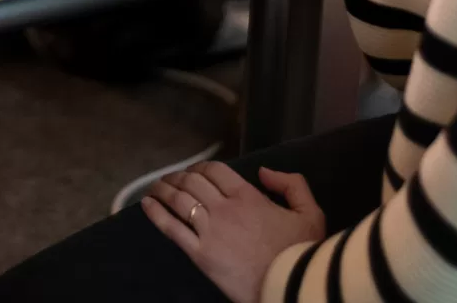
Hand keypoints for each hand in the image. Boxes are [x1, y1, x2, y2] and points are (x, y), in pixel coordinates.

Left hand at [143, 163, 324, 302]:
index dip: (201, 167)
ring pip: (178, 200)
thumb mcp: (310, 213)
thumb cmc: (301, 252)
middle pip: (192, 182)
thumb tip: (263, 171)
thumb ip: (291, 185)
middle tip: (170, 180)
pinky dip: (156, 213)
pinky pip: (171, 229)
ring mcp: (210, 231)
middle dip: (178, 177)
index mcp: (248, 196)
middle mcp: (224, 208)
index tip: (194, 171)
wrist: (291, 288)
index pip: (215, 170)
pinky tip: (146, 204)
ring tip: (155, 187)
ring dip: (163, 190)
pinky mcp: (200, 254)